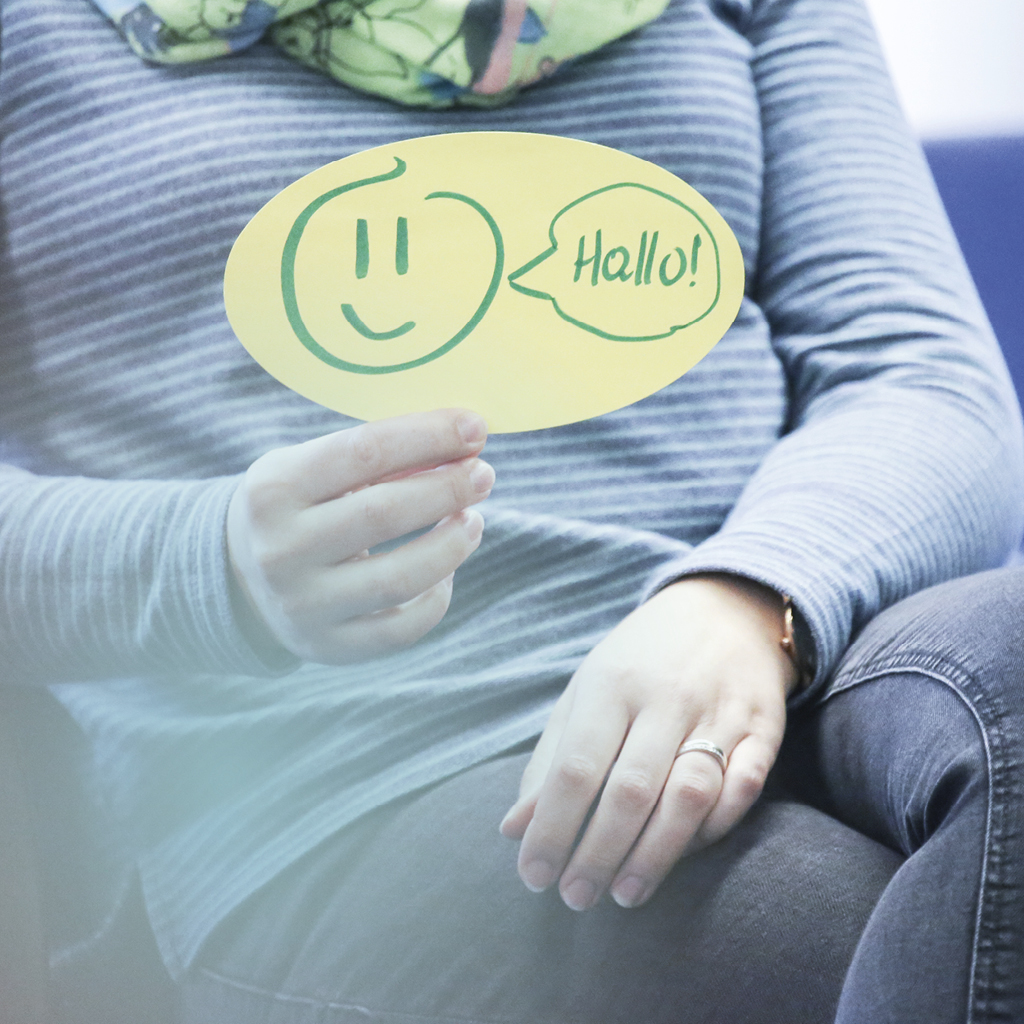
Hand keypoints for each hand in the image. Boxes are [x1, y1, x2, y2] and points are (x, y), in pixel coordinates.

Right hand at [226, 409, 492, 663]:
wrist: (240, 579)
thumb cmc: (298, 506)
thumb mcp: (312, 466)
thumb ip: (378, 455)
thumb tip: (462, 444)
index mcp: (274, 489)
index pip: (364, 451)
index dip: (428, 436)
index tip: (475, 427)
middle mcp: (282, 549)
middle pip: (385, 513)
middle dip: (448, 488)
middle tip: (483, 474)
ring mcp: (303, 605)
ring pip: (399, 578)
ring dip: (452, 545)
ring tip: (472, 521)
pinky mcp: (328, 646)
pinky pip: (401, 629)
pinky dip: (437, 597)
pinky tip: (446, 572)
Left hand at [499, 574, 796, 910]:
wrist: (724, 610)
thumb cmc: (639, 661)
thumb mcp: (585, 693)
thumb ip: (550, 761)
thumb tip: (514, 829)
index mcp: (610, 684)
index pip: (576, 768)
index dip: (552, 829)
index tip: (534, 876)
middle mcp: (665, 698)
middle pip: (630, 790)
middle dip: (598, 853)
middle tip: (576, 898)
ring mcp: (719, 712)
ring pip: (689, 795)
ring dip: (655, 854)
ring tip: (625, 893)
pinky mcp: (764, 728)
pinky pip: (744, 788)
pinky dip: (716, 828)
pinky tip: (686, 854)